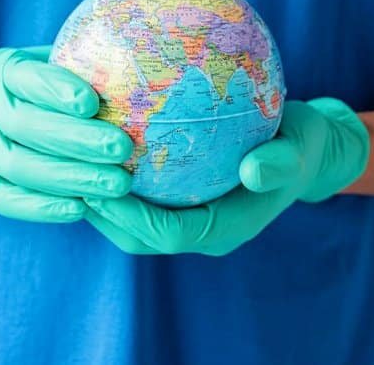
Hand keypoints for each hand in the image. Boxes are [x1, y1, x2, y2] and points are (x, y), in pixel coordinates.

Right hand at [0, 46, 134, 222]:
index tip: (91, 101)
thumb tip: (131, 60)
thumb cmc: (1, 82)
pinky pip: (8, 199)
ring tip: (118, 184)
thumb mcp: (21, 60)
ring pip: (22, 166)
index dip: (56, 90)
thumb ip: (65, 63)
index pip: (26, 79)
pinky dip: (41, 207)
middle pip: (28, 126)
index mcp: (0, 73)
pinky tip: (80, 210)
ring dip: (71, 177)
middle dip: (77, 139)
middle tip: (122, 147)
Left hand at [84, 98, 369, 255]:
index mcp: (224, 229)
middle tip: (69, 176)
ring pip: (131, 219)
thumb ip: (280, 161)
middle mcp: (199, 229)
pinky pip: (141, 191)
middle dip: (102, 213)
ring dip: (101, 196)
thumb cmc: (302, 144)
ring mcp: (187, 215)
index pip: (168, 235)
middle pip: (138, 236)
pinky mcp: (178, 196)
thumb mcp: (300, 147)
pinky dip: (116, 173)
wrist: (303, 147)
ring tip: (69, 162)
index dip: (133, 218)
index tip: (103, 188)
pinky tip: (93, 137)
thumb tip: (253, 170)